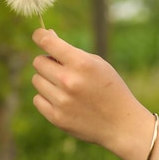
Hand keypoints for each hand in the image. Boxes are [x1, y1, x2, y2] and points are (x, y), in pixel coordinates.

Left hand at [31, 28, 158, 159]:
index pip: (47, 42)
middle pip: (38, 62)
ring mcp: (61, 101)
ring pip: (36, 80)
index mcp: (81, 63)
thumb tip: (45, 36)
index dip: (39, 35)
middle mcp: (69, 81)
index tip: (38, 35)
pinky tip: (63, 100)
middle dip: (47, 62)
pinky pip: (37, 99)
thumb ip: (70, 51)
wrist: (121, 124)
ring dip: (46, 80)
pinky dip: (46, 98)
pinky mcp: (56, 117)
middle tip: (60, 68)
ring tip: (65, 87)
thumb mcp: (97, 64)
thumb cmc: (109, 88)